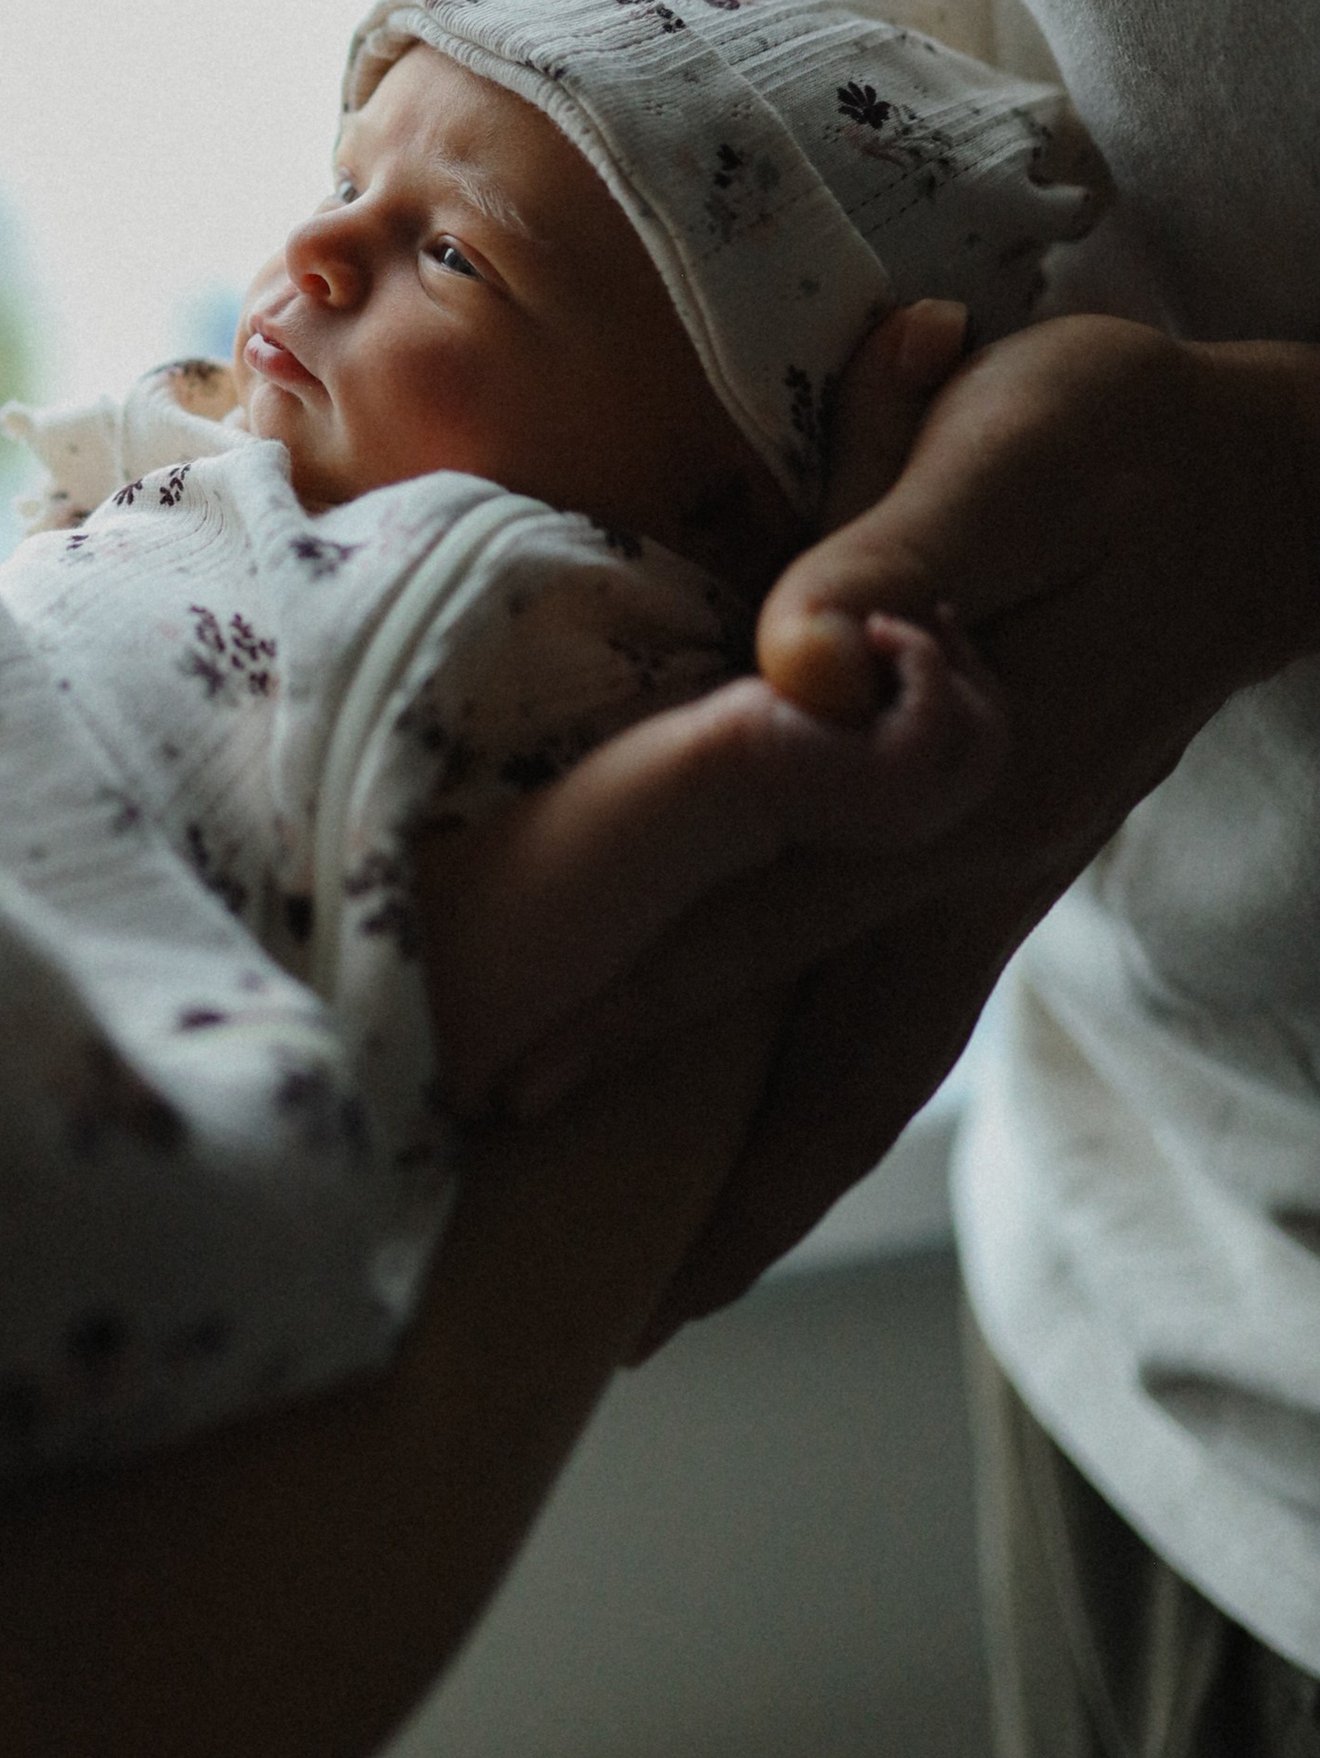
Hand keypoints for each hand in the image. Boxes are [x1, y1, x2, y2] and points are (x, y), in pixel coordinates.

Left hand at [485, 307, 1319, 1335]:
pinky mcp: (991, 866)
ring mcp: (987, 882)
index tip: (513, 1092)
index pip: (760, 918)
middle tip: (575, 1314)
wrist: (1269, 483)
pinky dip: (814, 1105)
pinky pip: (891, 1025)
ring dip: (764, 1180)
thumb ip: (897, 559)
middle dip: (701, 1186)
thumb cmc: (1114, 444)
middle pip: (822, 1063)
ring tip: (655, 1300)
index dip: (637, 1005)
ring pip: (865, 1069)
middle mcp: (967, 868)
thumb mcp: (1009, 456)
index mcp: (951, 785)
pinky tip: (749, 1145)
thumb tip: (796, 668)